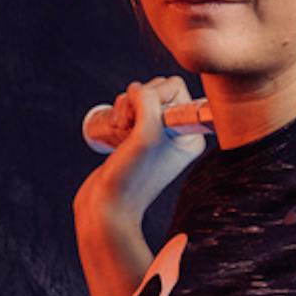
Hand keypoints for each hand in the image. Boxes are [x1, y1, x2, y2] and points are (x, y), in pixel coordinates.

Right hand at [75, 76, 205, 224]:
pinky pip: (127, 109)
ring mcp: (155, 135)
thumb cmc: (130, 176)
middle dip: (135, 101)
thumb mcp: (146, 133)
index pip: (175, 87)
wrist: (106, 208)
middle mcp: (176, 133)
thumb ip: (148, 102)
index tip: (144, 123)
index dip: (153, 95)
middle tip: (127, 126)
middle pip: (156, 89)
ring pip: (138, 97)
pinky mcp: (135, 138)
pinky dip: (117, 113)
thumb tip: (138, 88)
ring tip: (118, 131)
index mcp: (190, 134)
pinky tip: (113, 132)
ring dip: (123, 107)